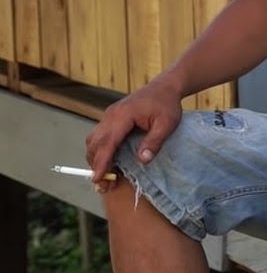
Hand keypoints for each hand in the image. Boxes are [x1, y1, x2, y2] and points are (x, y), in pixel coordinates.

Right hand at [84, 76, 183, 192]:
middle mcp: (110, 115)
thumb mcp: (167, 123)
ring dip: (96, 159)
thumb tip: (142, 160)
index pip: (108, 143)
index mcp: (122, 115)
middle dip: (96, 166)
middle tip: (104, 185)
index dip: (102, 163)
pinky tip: (108, 163)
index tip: (98, 179)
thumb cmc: (167, 104)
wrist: (164, 87)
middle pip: (95, 144)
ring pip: (94, 141)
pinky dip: (100, 151)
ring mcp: (109, 116)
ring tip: (105, 178)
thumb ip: (154, 141)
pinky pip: (100, 137)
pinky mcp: (111, 119)